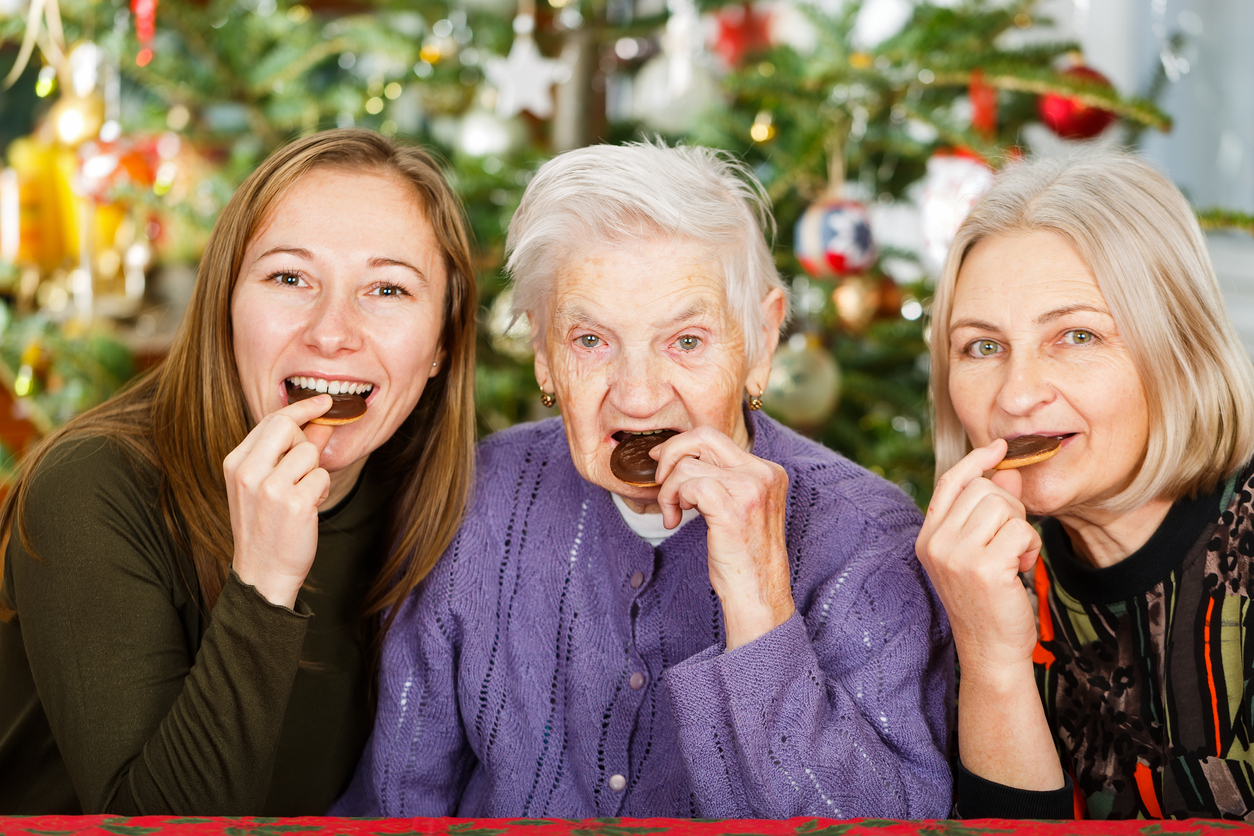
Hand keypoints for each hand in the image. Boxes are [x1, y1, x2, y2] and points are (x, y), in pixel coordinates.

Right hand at [224, 395, 334, 608]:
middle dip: (304, 441)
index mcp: (236, 463)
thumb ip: (290, 451)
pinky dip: (321, 491)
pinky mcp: (294, 504)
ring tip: (301, 496)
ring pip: (310, 453)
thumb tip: (320, 421)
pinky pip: (323, 477)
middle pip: (287, 426)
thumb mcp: (266, 485)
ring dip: (315, 473)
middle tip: (303, 467)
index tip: (323, 401)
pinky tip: (308, 509)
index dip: (300, 409)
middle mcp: (247, 472)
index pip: (271, 420)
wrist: (262, 574)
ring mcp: (270, 488)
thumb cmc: (266, 528)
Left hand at [653, 425, 793, 649]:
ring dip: (669, 489)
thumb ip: (720, 480)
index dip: (682, 446)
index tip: (662, 462)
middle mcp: (763, 474)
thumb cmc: (742, 557)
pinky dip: (674, 499)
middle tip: (660, 482)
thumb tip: (679, 455)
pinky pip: (689, 484)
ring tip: (674, 513)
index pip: (715, 437)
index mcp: (767, 471)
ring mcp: (751, 489)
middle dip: (671, 455)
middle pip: (703, 437)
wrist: (758, 595)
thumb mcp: (738, 508)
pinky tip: (676, 520)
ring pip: (688, 464)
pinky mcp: (734, 508)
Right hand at [915, 439, 1041, 680]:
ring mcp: (957, 555)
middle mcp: (936, 543)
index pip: (950, 482)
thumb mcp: (979, 551)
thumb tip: (1007, 471)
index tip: (999, 447)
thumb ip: (988, 511)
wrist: (990, 651)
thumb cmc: (987, 601)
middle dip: (1009, 508)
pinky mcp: (984, 568)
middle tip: (1011, 541)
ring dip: (1021, 528)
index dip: (976, 461)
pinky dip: (1030, 547)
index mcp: (928, 537)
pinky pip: (1021, 530)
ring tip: (1015, 557)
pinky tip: (1022, 568)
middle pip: (983, 489)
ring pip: (1003, 505)